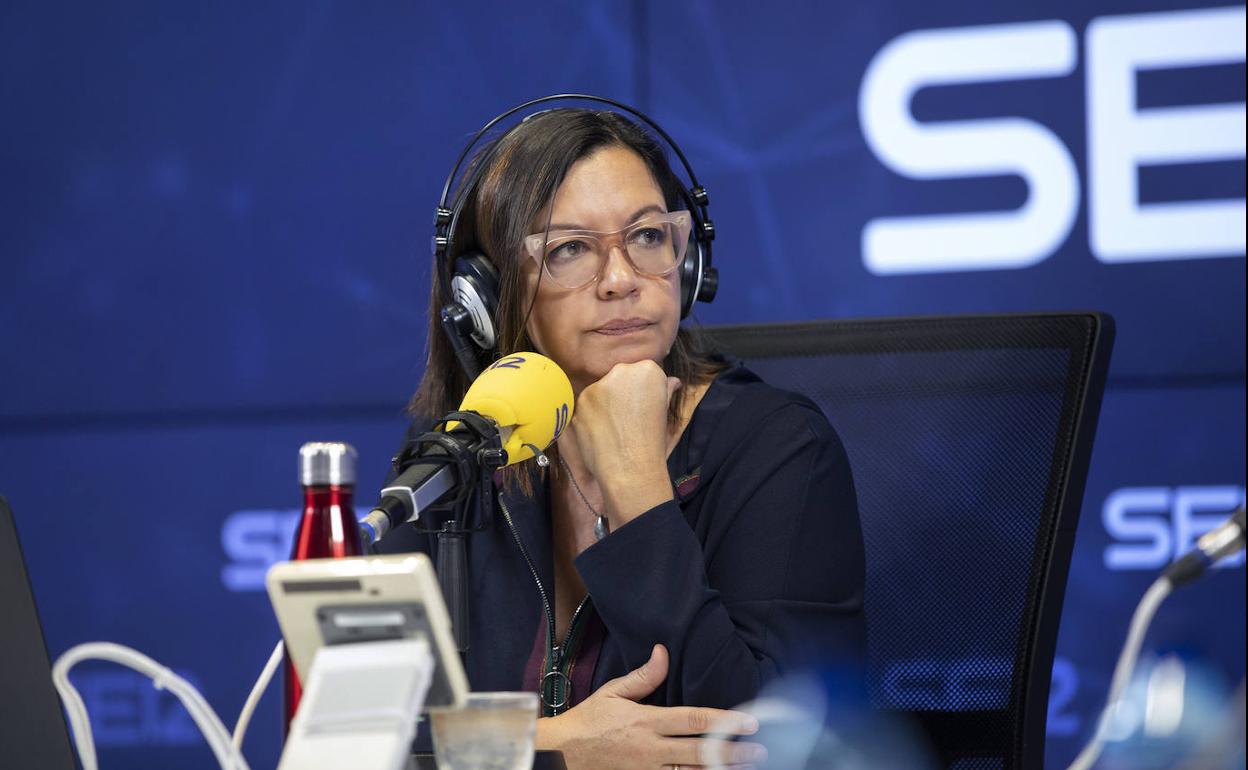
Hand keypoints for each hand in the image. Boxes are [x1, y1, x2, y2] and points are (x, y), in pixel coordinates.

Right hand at [536, 645, 765, 769]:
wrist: (562, 754)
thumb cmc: (589, 721)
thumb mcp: (612, 692)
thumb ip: (643, 676)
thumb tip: (662, 652)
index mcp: (646, 722)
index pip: (692, 721)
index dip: (724, 721)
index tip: (749, 721)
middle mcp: (651, 749)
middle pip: (700, 752)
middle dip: (733, 751)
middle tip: (760, 750)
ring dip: (721, 769)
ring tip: (747, 767)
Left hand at [568, 361, 680, 524]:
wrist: (630, 469)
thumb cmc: (653, 442)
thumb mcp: (664, 412)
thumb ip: (665, 390)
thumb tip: (673, 381)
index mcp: (646, 370)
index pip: (642, 371)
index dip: (642, 390)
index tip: (643, 405)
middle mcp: (619, 372)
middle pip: (618, 377)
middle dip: (621, 393)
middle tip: (628, 417)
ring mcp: (595, 387)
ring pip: (599, 391)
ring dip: (604, 404)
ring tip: (614, 428)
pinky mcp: (578, 404)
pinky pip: (586, 407)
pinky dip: (591, 418)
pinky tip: (601, 433)